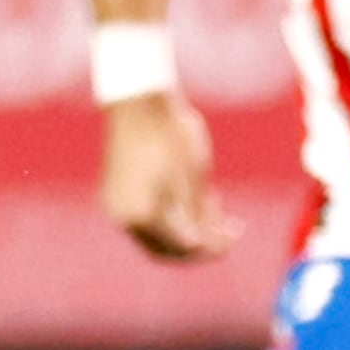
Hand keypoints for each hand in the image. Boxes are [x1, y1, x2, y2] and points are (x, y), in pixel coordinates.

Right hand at [99, 91, 233, 259]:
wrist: (140, 101)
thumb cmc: (170, 136)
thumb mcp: (194, 179)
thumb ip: (196, 217)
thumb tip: (201, 246)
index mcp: (143, 216)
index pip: (182, 247)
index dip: (210, 248)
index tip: (233, 240)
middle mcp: (123, 217)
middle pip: (166, 248)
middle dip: (199, 242)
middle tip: (227, 229)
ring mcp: (116, 205)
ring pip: (157, 233)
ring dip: (188, 227)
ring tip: (214, 203)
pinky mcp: (116, 192)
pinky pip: (147, 216)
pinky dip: (172, 214)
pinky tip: (196, 195)